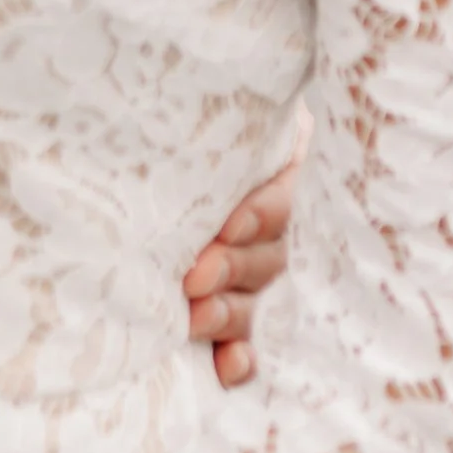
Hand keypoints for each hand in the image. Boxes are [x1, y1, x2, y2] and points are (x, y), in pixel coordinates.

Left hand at [181, 109, 306, 387]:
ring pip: (258, 302)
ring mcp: (260, 280)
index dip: (257, 214)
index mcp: (279, 176)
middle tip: (194, 276)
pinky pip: (254, 345)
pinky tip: (227, 368)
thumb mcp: (215, 121)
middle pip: (268, 257)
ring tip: (194, 320)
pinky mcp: (243, 320)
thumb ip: (225, 128)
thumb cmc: (190, 133)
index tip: (226, 226)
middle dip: (232, 268)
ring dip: (230, 315)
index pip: (280, 200)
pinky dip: (241, 359)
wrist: (171, 163)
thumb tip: (193, 84)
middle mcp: (274, 233)